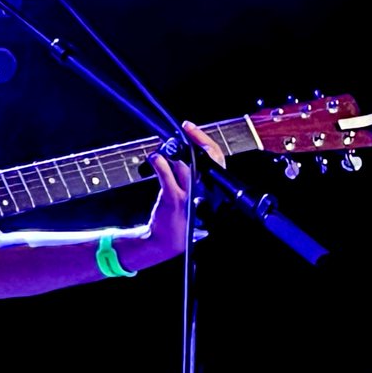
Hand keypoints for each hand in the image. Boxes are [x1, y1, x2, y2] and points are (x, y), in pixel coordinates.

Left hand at [140, 120, 224, 262]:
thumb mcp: (193, 199)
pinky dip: (159, 163)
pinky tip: (154, 159)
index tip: (192, 130)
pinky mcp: (173, 199)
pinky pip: (167, 175)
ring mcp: (189, 196)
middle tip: (183, 131)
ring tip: (163, 150)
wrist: (165, 242)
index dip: (206, 142)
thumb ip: (192, 179)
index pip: (217, 161)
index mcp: (211, 192)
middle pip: (203, 159)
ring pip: (184, 164)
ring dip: (171, 153)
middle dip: (194, 140)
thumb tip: (182, 154)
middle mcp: (203, 193)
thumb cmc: (178, 220)